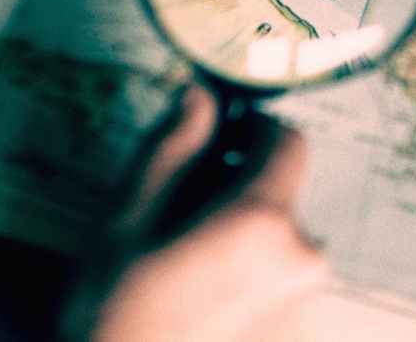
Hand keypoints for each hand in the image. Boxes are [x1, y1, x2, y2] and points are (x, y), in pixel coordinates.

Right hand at [92, 87, 327, 341]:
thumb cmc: (114, 313)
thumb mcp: (125, 222)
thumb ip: (170, 152)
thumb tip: (199, 97)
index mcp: (262, 223)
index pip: (287, 140)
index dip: (249, 127)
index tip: (212, 135)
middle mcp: (301, 260)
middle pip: (279, 191)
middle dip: (234, 187)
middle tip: (172, 214)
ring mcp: (301, 303)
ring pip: (274, 235)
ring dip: (236, 232)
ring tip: (177, 263)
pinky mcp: (292, 332)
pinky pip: (274, 276)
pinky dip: (242, 271)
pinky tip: (193, 294)